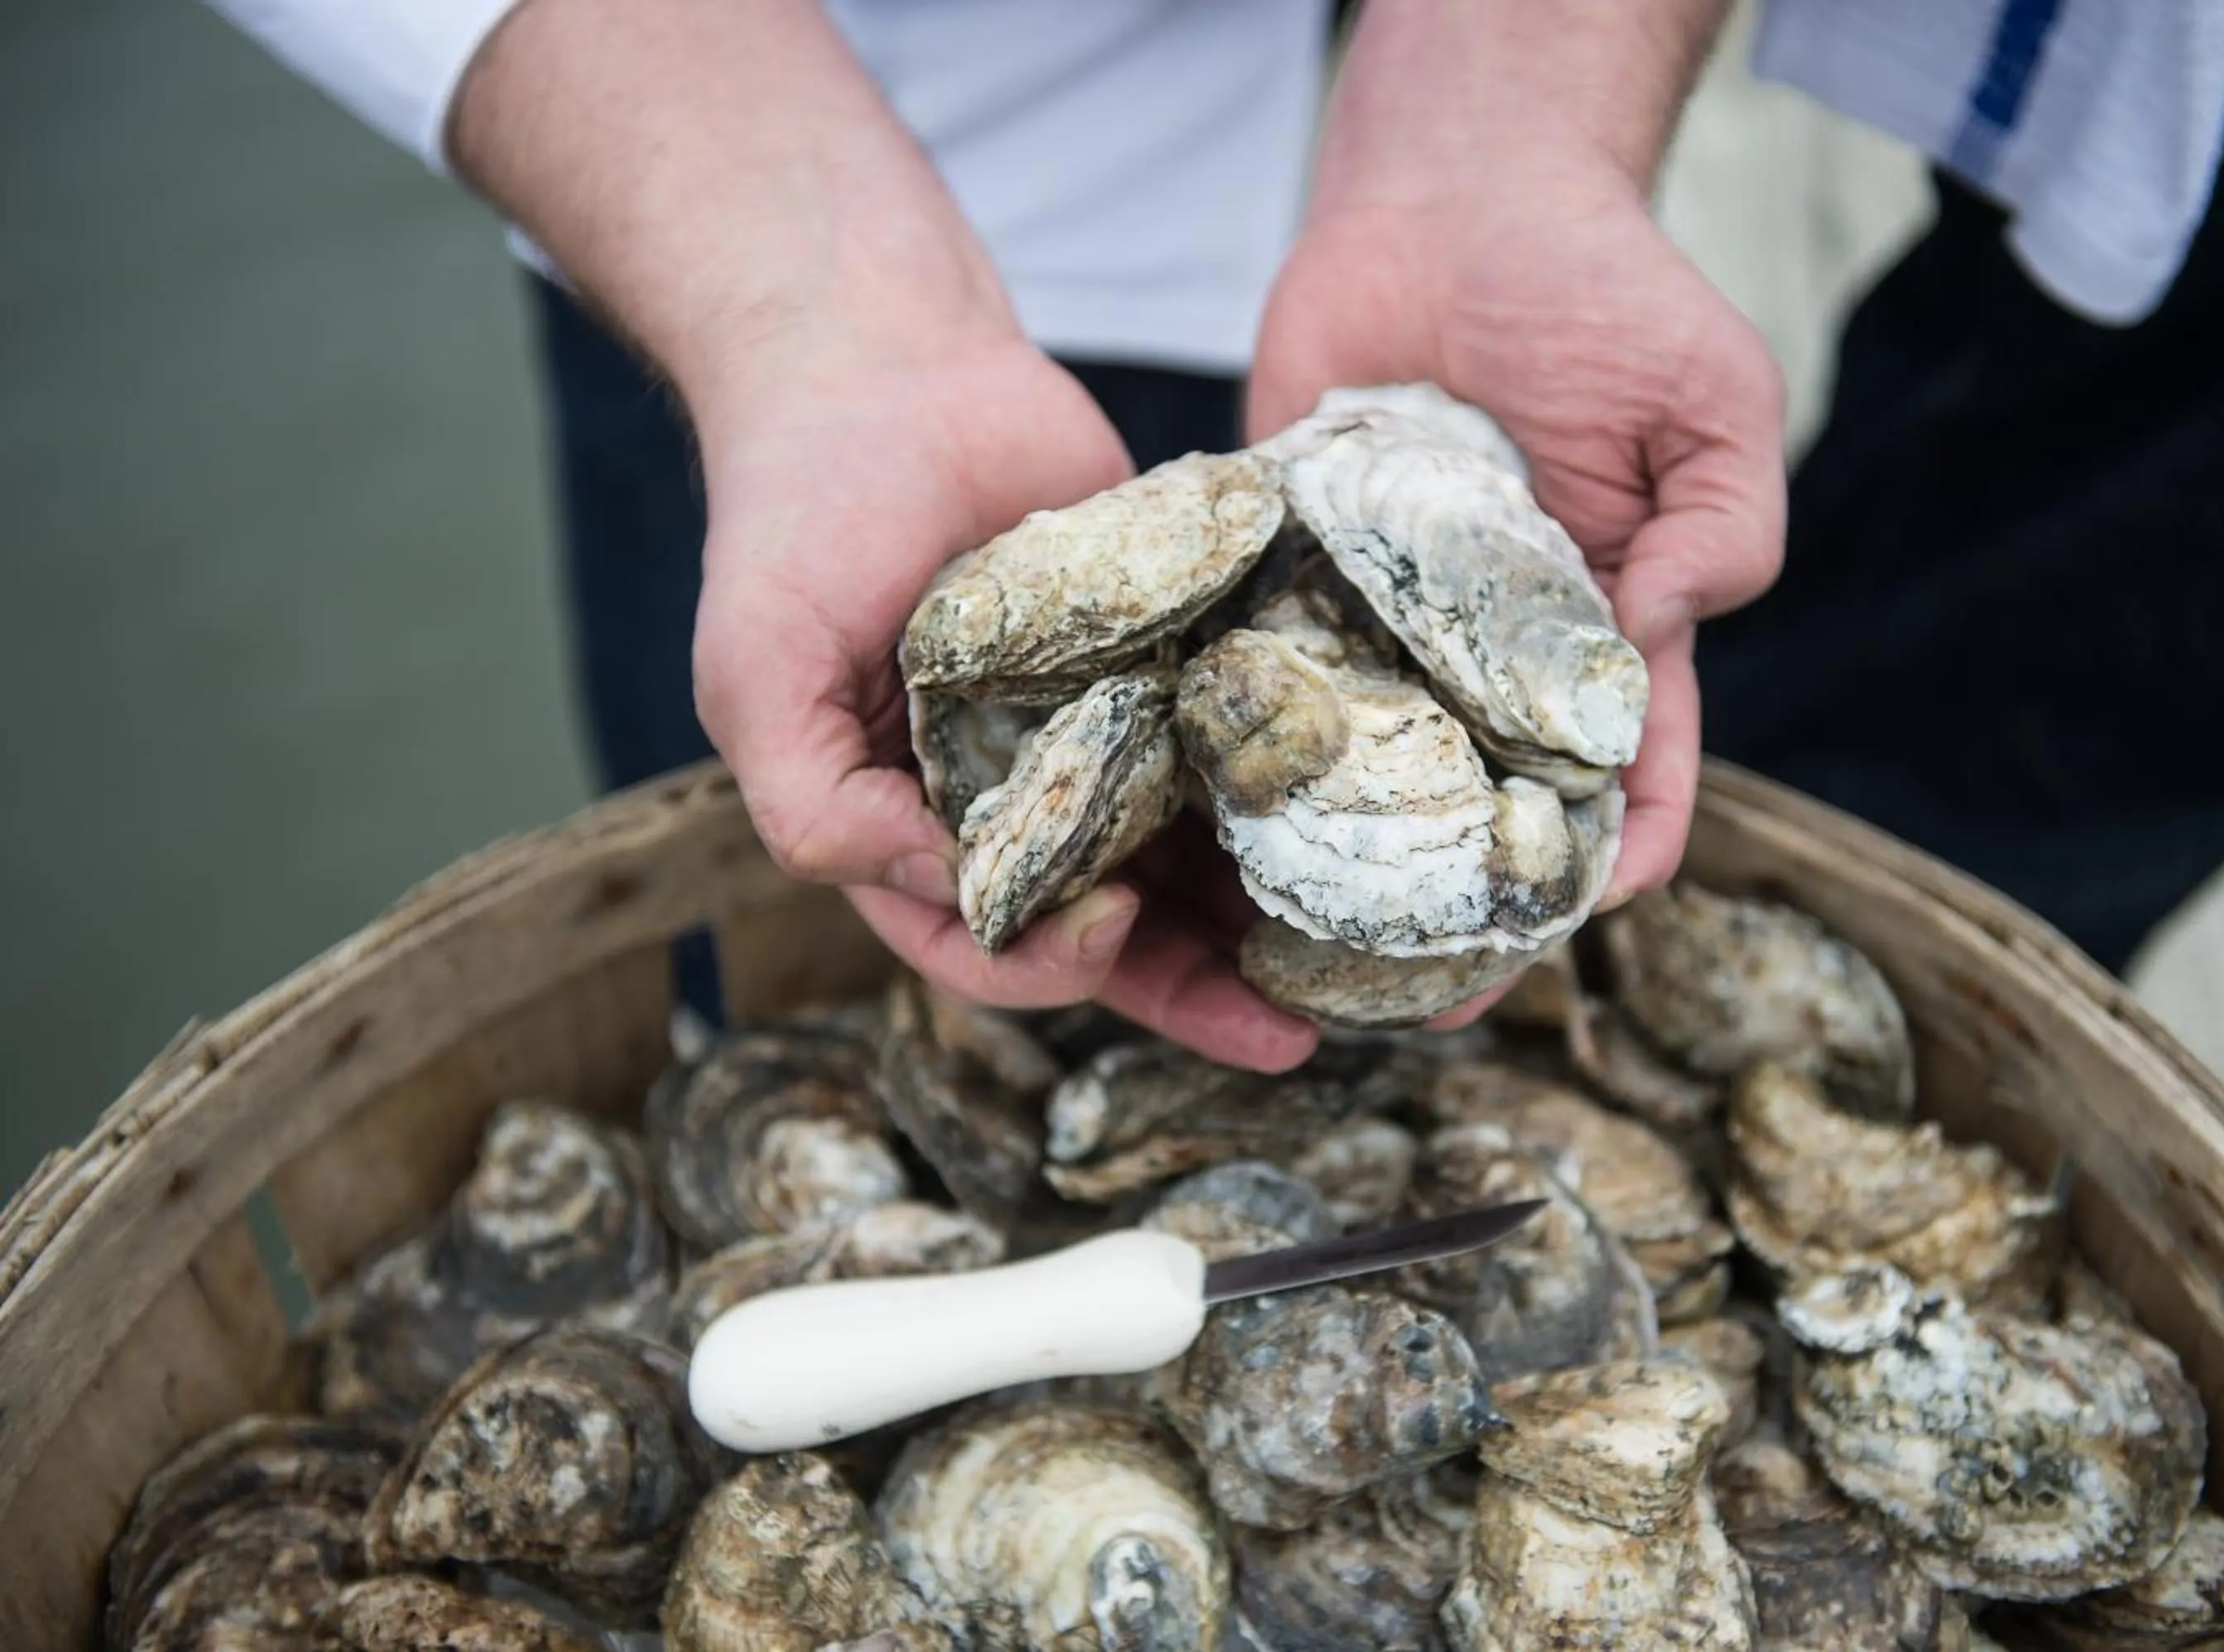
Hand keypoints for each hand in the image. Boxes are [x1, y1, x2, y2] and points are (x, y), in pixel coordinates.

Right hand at [690, 334, 1321, 1072]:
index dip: (1053, 967)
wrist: (887, 363)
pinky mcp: (1178, 661)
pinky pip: (1238, 741)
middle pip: (1117, 931)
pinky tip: (1361, 820)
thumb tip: (944, 892)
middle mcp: (1021, 800)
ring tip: (1357, 963)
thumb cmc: (799, 520)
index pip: (991, 946)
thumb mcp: (759, 672)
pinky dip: (1289, 784)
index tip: (1112, 931)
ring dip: (1267, 914)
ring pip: (1195, 855)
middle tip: (1291, 1036)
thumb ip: (814, 803)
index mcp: (916, 828)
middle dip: (1196, 990)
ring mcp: (1109, 733)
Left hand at [1251, 184, 1785, 904]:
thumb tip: (1660, 635)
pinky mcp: (1289, 572)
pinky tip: (1205, 821)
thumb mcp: (1712, 397)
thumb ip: (1719, 522)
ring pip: (1368, 770)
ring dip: (1342, 863)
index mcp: (1607, 627)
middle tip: (1419, 999)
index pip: (1632, 777)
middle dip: (1464, 908)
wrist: (1452, 194)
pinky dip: (1245, 741)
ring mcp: (1386, 616)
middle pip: (1486, 807)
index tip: (1573, 919)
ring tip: (1297, 953)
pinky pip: (1268, 668)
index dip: (1616, 858)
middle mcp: (1489, 646)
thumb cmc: (1600, 286)